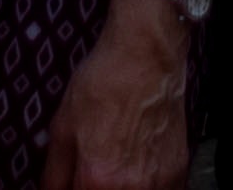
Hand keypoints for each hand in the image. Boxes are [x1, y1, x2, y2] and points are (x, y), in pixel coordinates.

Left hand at [42, 0, 195, 189]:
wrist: (146, 55)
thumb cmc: (104, 84)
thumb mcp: (62, 128)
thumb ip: (54, 175)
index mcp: (98, 179)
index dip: (76, 189)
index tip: (75, 181)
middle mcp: (132, 187)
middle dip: (94, 188)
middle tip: (92, 172)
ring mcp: (160, 182)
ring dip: (120, 188)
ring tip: (114, 167)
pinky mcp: (178, 172)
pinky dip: (145, 187)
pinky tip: (135, 168)